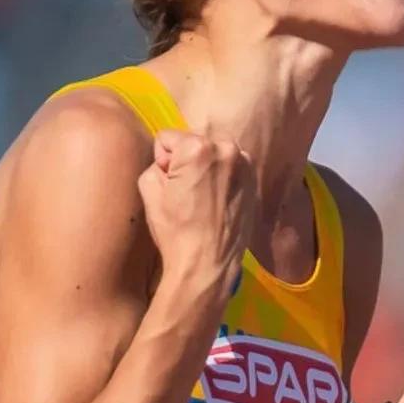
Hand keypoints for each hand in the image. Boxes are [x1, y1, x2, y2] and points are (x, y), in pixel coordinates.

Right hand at [137, 128, 255, 298]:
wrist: (207, 264)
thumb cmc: (175, 230)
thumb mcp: (149, 191)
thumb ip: (155, 163)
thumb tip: (168, 162)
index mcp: (199, 147)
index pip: (167, 138)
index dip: (162, 161)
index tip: (169, 186)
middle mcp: (227, 149)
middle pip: (194, 142)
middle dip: (187, 161)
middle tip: (185, 192)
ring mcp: (245, 165)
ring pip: (214, 154)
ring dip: (206, 168)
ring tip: (201, 199)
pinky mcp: (254, 182)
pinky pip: (231, 169)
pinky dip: (222, 179)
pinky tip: (215, 203)